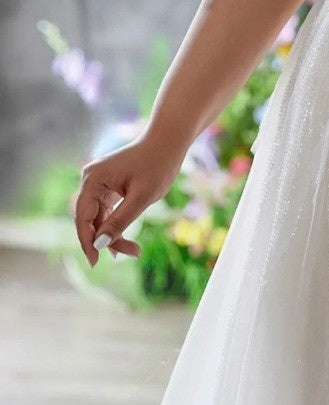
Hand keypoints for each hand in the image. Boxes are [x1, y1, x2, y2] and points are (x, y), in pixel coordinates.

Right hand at [73, 138, 182, 265]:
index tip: (96, 263)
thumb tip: (100, 244)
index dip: (88, 242)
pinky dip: (115, 224)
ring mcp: (99, 182)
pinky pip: (106, 210)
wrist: (169, 141)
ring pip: (99, 217)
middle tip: (129, 255)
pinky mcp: (108, 185)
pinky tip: (124, 241)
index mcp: (93, 180)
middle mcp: (90, 180)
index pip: (82, 218)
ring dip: (112, 234)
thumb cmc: (158, 165)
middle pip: (90, 219)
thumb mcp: (141, 197)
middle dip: (105, 240)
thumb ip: (120, 221)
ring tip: (134, 251)